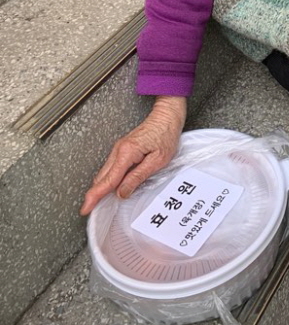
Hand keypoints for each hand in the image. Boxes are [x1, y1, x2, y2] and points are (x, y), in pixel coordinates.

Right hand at [79, 96, 186, 215]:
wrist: (167, 116)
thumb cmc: (166, 134)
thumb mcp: (157, 160)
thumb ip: (138, 177)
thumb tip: (122, 193)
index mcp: (127, 153)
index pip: (108, 180)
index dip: (96, 196)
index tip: (86, 207)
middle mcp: (119, 150)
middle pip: (102, 177)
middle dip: (94, 193)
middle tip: (88, 209)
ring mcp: (119, 148)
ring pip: (105, 172)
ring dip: (100, 187)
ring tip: (97, 202)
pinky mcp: (123, 149)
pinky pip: (111, 167)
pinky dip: (107, 178)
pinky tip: (109, 187)